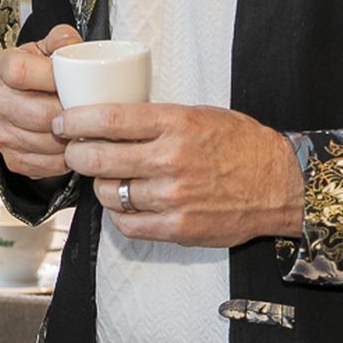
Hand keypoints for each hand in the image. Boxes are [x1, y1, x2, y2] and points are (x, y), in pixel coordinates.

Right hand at [0, 24, 80, 179]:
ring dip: (71, 139)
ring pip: (45, 142)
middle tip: (92, 111)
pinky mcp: (11, 158)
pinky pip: (45, 164)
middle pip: (37, 114)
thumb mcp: (49, 48)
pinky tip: (74, 144)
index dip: (51, 77)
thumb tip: (72, 46)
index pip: (20, 72)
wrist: (25, 99)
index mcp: (1, 67)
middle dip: (70, 114)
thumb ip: (62, 39)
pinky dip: (66, 158)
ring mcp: (0, 133)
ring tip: (87, 129)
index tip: (74, 80)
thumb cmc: (41, 71)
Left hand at [53, 102, 303, 247]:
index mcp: (175, 123)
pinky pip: (128, 224)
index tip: (62, 121)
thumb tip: (106, 120)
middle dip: (75, 153)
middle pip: (97, 157)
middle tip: (72, 150)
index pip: (108, 119)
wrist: (280, 184)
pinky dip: (118, 214)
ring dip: (99, 185)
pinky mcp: (178, 228)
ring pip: (108, 192)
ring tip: (106, 178)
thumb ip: (154, 119)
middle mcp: (170, 159)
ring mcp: (173, 197)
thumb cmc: (239, 144)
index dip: (75, 120)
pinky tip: (124, 203)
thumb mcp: (197, 114)